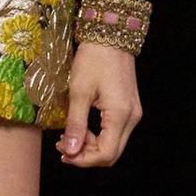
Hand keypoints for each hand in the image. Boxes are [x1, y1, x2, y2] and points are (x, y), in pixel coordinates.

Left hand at [54, 42, 141, 167]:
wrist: (110, 35)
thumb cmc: (94, 59)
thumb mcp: (79, 91)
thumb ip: (76, 124)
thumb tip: (71, 151)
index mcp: (120, 115)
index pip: (106, 154)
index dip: (83, 160)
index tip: (63, 153)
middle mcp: (132, 117)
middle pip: (112, 154)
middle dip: (86, 156)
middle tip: (63, 147)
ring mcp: (132, 113)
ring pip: (113, 144)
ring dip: (90, 147)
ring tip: (68, 136)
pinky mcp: (128, 108)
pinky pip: (114, 133)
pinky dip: (97, 136)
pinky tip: (81, 128)